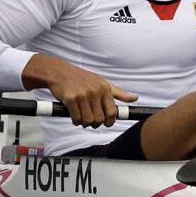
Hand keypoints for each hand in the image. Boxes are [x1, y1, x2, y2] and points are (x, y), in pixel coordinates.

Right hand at [24, 54, 138, 127]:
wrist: (60, 72)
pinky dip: (76, 121)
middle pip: (100, 119)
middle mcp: (96, 91)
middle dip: (96, 124)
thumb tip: (135, 98)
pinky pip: (76, 118)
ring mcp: (83, 95)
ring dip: (85, 124)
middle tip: (91, 122)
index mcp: (106, 88)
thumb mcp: (103, 83)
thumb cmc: (83, 79)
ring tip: (83, 120)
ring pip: (88, 120)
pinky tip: (75, 118)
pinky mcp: (71, 99)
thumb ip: (119, 93)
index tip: (107, 124)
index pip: (112, 112)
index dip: (110, 122)